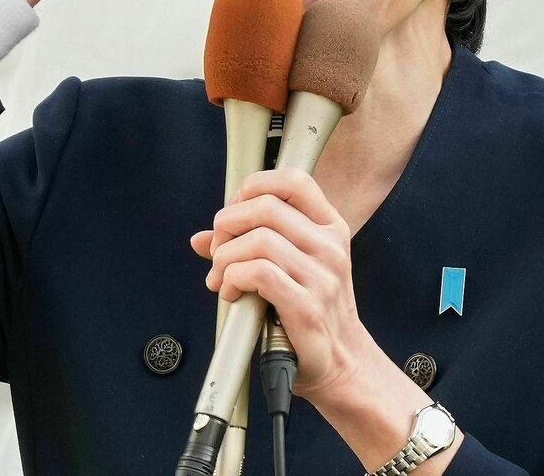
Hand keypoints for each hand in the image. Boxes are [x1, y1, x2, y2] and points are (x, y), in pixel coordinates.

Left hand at [190, 168, 375, 401]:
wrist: (342, 363)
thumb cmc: (314, 312)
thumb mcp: (292, 268)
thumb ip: (249, 245)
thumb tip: (201, 239)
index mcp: (330, 228)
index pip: (293, 181)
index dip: (253, 187)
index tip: (234, 211)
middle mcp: (330, 246)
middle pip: (265, 206)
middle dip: (227, 225)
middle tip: (219, 250)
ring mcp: (322, 276)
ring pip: (256, 239)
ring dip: (225, 258)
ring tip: (222, 277)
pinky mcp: (307, 306)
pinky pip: (256, 274)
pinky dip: (232, 279)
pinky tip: (231, 292)